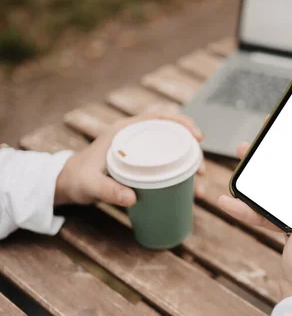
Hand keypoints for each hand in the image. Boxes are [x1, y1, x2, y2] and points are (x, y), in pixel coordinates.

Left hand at [54, 111, 206, 206]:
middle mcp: (136, 136)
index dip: (182, 123)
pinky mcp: (143, 163)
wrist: (67, 183)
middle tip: (201, 171)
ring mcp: (140, 149)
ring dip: (189, 166)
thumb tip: (132, 198)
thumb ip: (107, 191)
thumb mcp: (90, 185)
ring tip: (198, 187)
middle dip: (192, 151)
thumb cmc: (77, 179)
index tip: (197, 136)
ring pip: (173, 151)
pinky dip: (180, 175)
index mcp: (125, 131)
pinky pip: (167, 163)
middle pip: (172, 135)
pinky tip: (189, 190)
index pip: (159, 117)